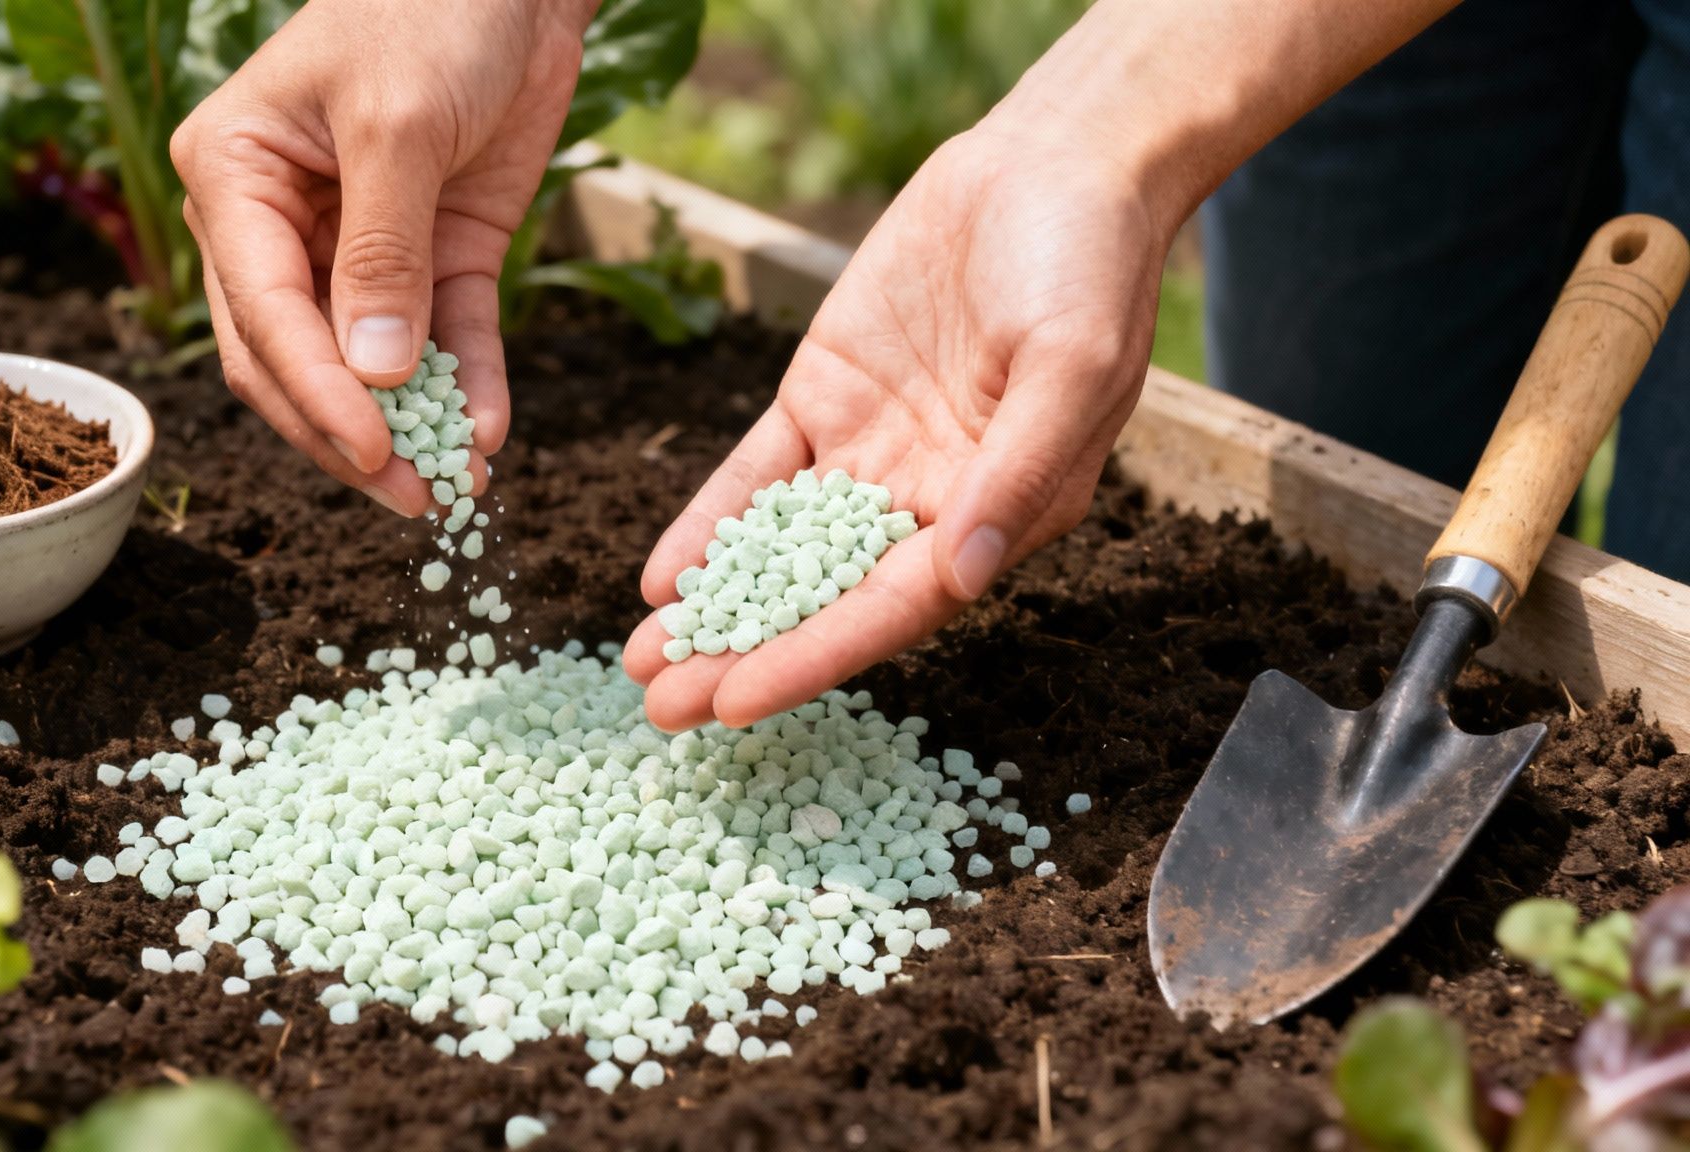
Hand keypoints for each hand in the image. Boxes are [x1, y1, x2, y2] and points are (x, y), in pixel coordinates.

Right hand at [171, 0, 594, 514]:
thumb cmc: (429, 12)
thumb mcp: (398, 126)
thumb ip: (382, 253)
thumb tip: (375, 375)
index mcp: (233, 178)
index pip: (261, 312)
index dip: (314, 393)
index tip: (372, 454)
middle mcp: (280, 224)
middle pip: (296, 361)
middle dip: (351, 437)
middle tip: (411, 500)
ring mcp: (360, 250)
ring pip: (369, 368)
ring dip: (413, 429)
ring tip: (457, 489)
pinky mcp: (438, 257)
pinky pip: (448, 340)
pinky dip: (467, 388)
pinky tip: (491, 434)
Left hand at [623, 121, 1170, 729]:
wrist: (1052, 164)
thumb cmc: (1088, 267)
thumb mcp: (1072, 364)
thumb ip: (1017, 471)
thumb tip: (961, 577)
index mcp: (997, 518)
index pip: (889, 610)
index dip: (810, 658)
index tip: (735, 704)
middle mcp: (928, 504)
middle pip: (821, 598)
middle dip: (742, 653)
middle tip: (660, 707)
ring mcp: (871, 454)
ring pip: (778, 549)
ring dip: (715, 605)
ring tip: (642, 660)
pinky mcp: (826, 398)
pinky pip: (758, 474)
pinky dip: (711, 523)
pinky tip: (661, 573)